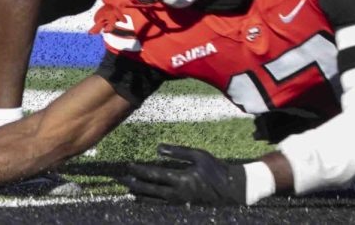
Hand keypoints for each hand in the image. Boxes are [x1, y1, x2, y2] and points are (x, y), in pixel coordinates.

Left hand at [120, 144, 246, 205]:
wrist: (232, 189)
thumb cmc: (216, 169)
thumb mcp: (198, 155)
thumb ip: (177, 152)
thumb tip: (157, 149)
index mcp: (180, 179)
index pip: (154, 175)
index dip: (140, 171)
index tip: (129, 166)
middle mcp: (178, 193)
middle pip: (151, 190)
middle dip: (136, 184)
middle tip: (122, 180)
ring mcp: (181, 201)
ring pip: (156, 200)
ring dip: (142, 195)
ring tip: (130, 192)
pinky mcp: (184, 205)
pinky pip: (164, 205)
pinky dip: (153, 202)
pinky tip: (147, 200)